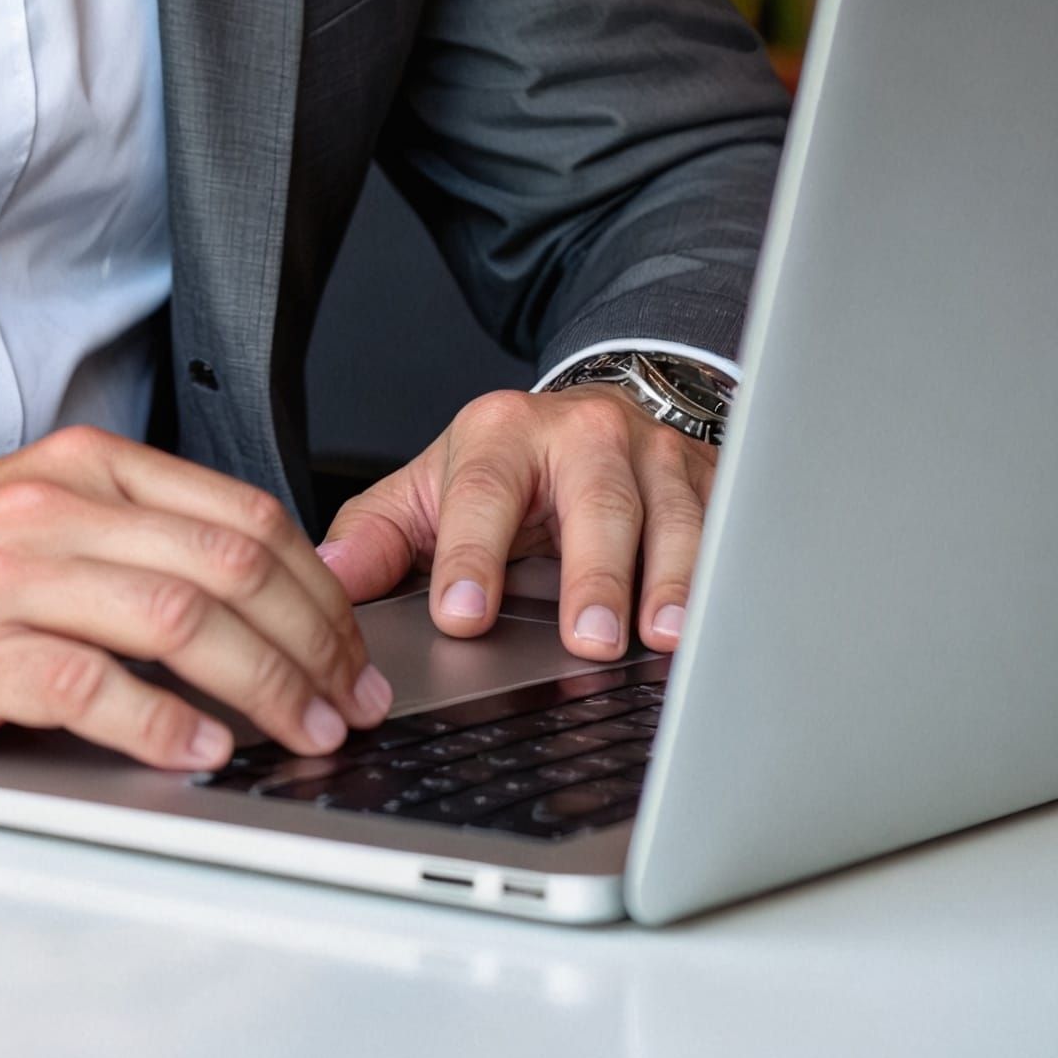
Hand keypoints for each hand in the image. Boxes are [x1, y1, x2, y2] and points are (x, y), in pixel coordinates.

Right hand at [0, 424, 392, 771]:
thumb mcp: (37, 522)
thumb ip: (134, 541)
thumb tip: (265, 606)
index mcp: (85, 466)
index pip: (243, 515)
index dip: (320, 590)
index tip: (354, 653)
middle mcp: (54, 506)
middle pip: (227, 564)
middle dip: (312, 643)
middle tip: (350, 705)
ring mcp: (8, 574)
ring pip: (176, 617)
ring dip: (260, 686)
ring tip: (301, 734)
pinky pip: (87, 682)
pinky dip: (157, 722)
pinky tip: (198, 751)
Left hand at [315, 386, 716, 663]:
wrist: (590, 418)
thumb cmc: (507, 470)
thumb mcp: (433, 489)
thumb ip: (379, 534)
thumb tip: (328, 580)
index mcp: (502, 433)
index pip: (484, 493)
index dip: (472, 554)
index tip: (462, 613)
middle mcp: (586, 434)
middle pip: (594, 499)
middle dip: (592, 571)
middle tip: (586, 639)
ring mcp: (656, 455)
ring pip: (672, 515)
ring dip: (673, 579)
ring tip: (662, 637)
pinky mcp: (711, 481)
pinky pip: (728, 529)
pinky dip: (729, 576)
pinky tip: (726, 621)